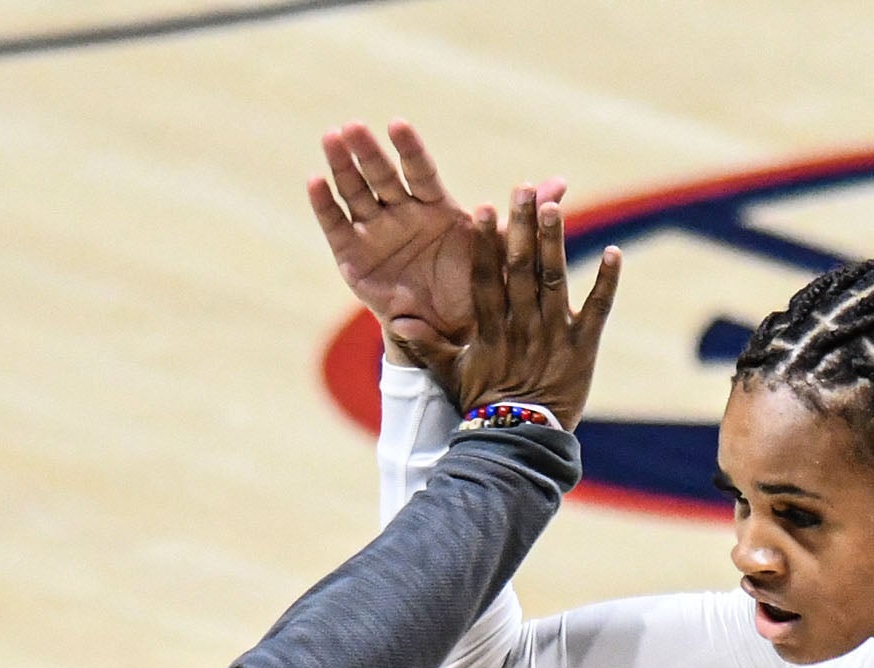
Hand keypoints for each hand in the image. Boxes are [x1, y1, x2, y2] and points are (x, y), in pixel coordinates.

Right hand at [307, 120, 563, 369]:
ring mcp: (375, 233)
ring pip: (356, 192)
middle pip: (382, 176)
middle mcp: (402, 215)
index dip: (409, 150)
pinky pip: (336, 227)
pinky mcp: (352, 257)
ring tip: (330, 138)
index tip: (398, 124)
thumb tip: (559, 188)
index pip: (420, 172)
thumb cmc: (474, 293)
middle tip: (352, 126)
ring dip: (342, 165)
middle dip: (367, 152)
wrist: (448, 336)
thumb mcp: (499, 257)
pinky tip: (314, 181)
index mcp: (435, 210)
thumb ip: (521, 222)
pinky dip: (324, 206)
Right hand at [437, 185, 621, 428]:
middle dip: (520, 227)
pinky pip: (597, 309)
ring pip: (553, 280)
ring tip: (555, 205)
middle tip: (522, 189)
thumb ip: (426, 346)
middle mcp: (522, 325)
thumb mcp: (451, 375)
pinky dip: (606, 282)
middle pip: (519, 269)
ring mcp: (554, 334)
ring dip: (554, 242)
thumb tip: (394, 321)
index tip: (481, 208)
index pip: (484, 278)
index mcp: (490, 329)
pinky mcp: (583, 346)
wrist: (521, 441)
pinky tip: (614, 252)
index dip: (483, 243)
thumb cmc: (484, 406)